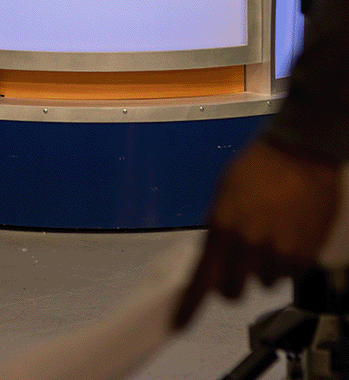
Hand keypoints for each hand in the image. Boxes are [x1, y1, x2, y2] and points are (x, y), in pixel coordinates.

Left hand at [173, 138, 340, 328]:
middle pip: (232, 292)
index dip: (188, 306)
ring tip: (269, 235)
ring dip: (262, 268)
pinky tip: (287, 235)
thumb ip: (218, 227)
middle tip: (236, 263)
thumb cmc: (257, 167)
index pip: (201, 277)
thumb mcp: (224, 194)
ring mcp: (278, 254)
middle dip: (231, 283)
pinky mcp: (303, 257)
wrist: (300, 155)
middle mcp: (247, 245)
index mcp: (221, 227)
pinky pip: (287, 275)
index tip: (177, 325)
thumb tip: (213, 253)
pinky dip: (285, 263)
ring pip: (262, 283)